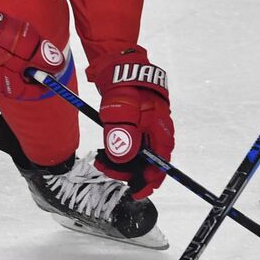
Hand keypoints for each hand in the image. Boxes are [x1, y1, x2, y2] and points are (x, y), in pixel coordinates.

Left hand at [87, 48, 173, 198]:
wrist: (120, 66)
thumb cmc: (124, 87)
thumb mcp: (121, 112)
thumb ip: (123, 136)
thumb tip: (123, 160)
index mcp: (160, 131)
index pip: (161, 165)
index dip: (149, 182)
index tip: (135, 192)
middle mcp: (157, 133)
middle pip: (147, 163)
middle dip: (126, 170)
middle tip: (102, 167)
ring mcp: (147, 129)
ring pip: (137, 155)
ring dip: (119, 162)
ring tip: (99, 158)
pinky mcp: (137, 126)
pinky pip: (130, 145)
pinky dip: (118, 151)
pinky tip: (104, 150)